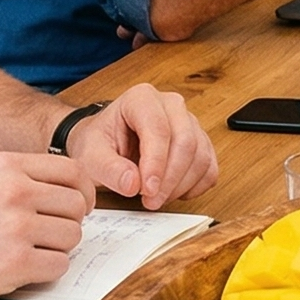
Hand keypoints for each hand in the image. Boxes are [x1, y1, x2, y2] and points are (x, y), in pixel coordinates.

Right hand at [0, 151, 94, 299]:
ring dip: (56, 249)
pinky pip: (58, 266)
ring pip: (72, 237)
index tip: (78, 206)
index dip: (82, 192)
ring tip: (24, 253)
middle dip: (67, 223)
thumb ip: (18, 180)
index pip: (73, 171)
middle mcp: (14, 191)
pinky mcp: (15, 263)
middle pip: (76, 206)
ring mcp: (16, 227)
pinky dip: (45, 272)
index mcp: (5, 166)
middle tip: (45, 236)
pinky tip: (18, 270)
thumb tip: (68, 192)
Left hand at [60, 83, 219, 209]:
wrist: (106, 144)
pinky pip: (209, 167)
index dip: (156, 163)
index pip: (158, 129)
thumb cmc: (99, 144)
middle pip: (185, 141)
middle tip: (151, 201)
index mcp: (141, 99)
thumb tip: (132, 183)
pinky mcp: (200, 142)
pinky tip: (174, 193)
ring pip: (200, 156)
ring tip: (156, 198)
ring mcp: (189, 122)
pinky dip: (195, 186)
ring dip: (181, 185)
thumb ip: (107, 169)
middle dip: (170, 178)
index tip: (146, 190)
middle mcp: (170, 105)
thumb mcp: (90, 157)